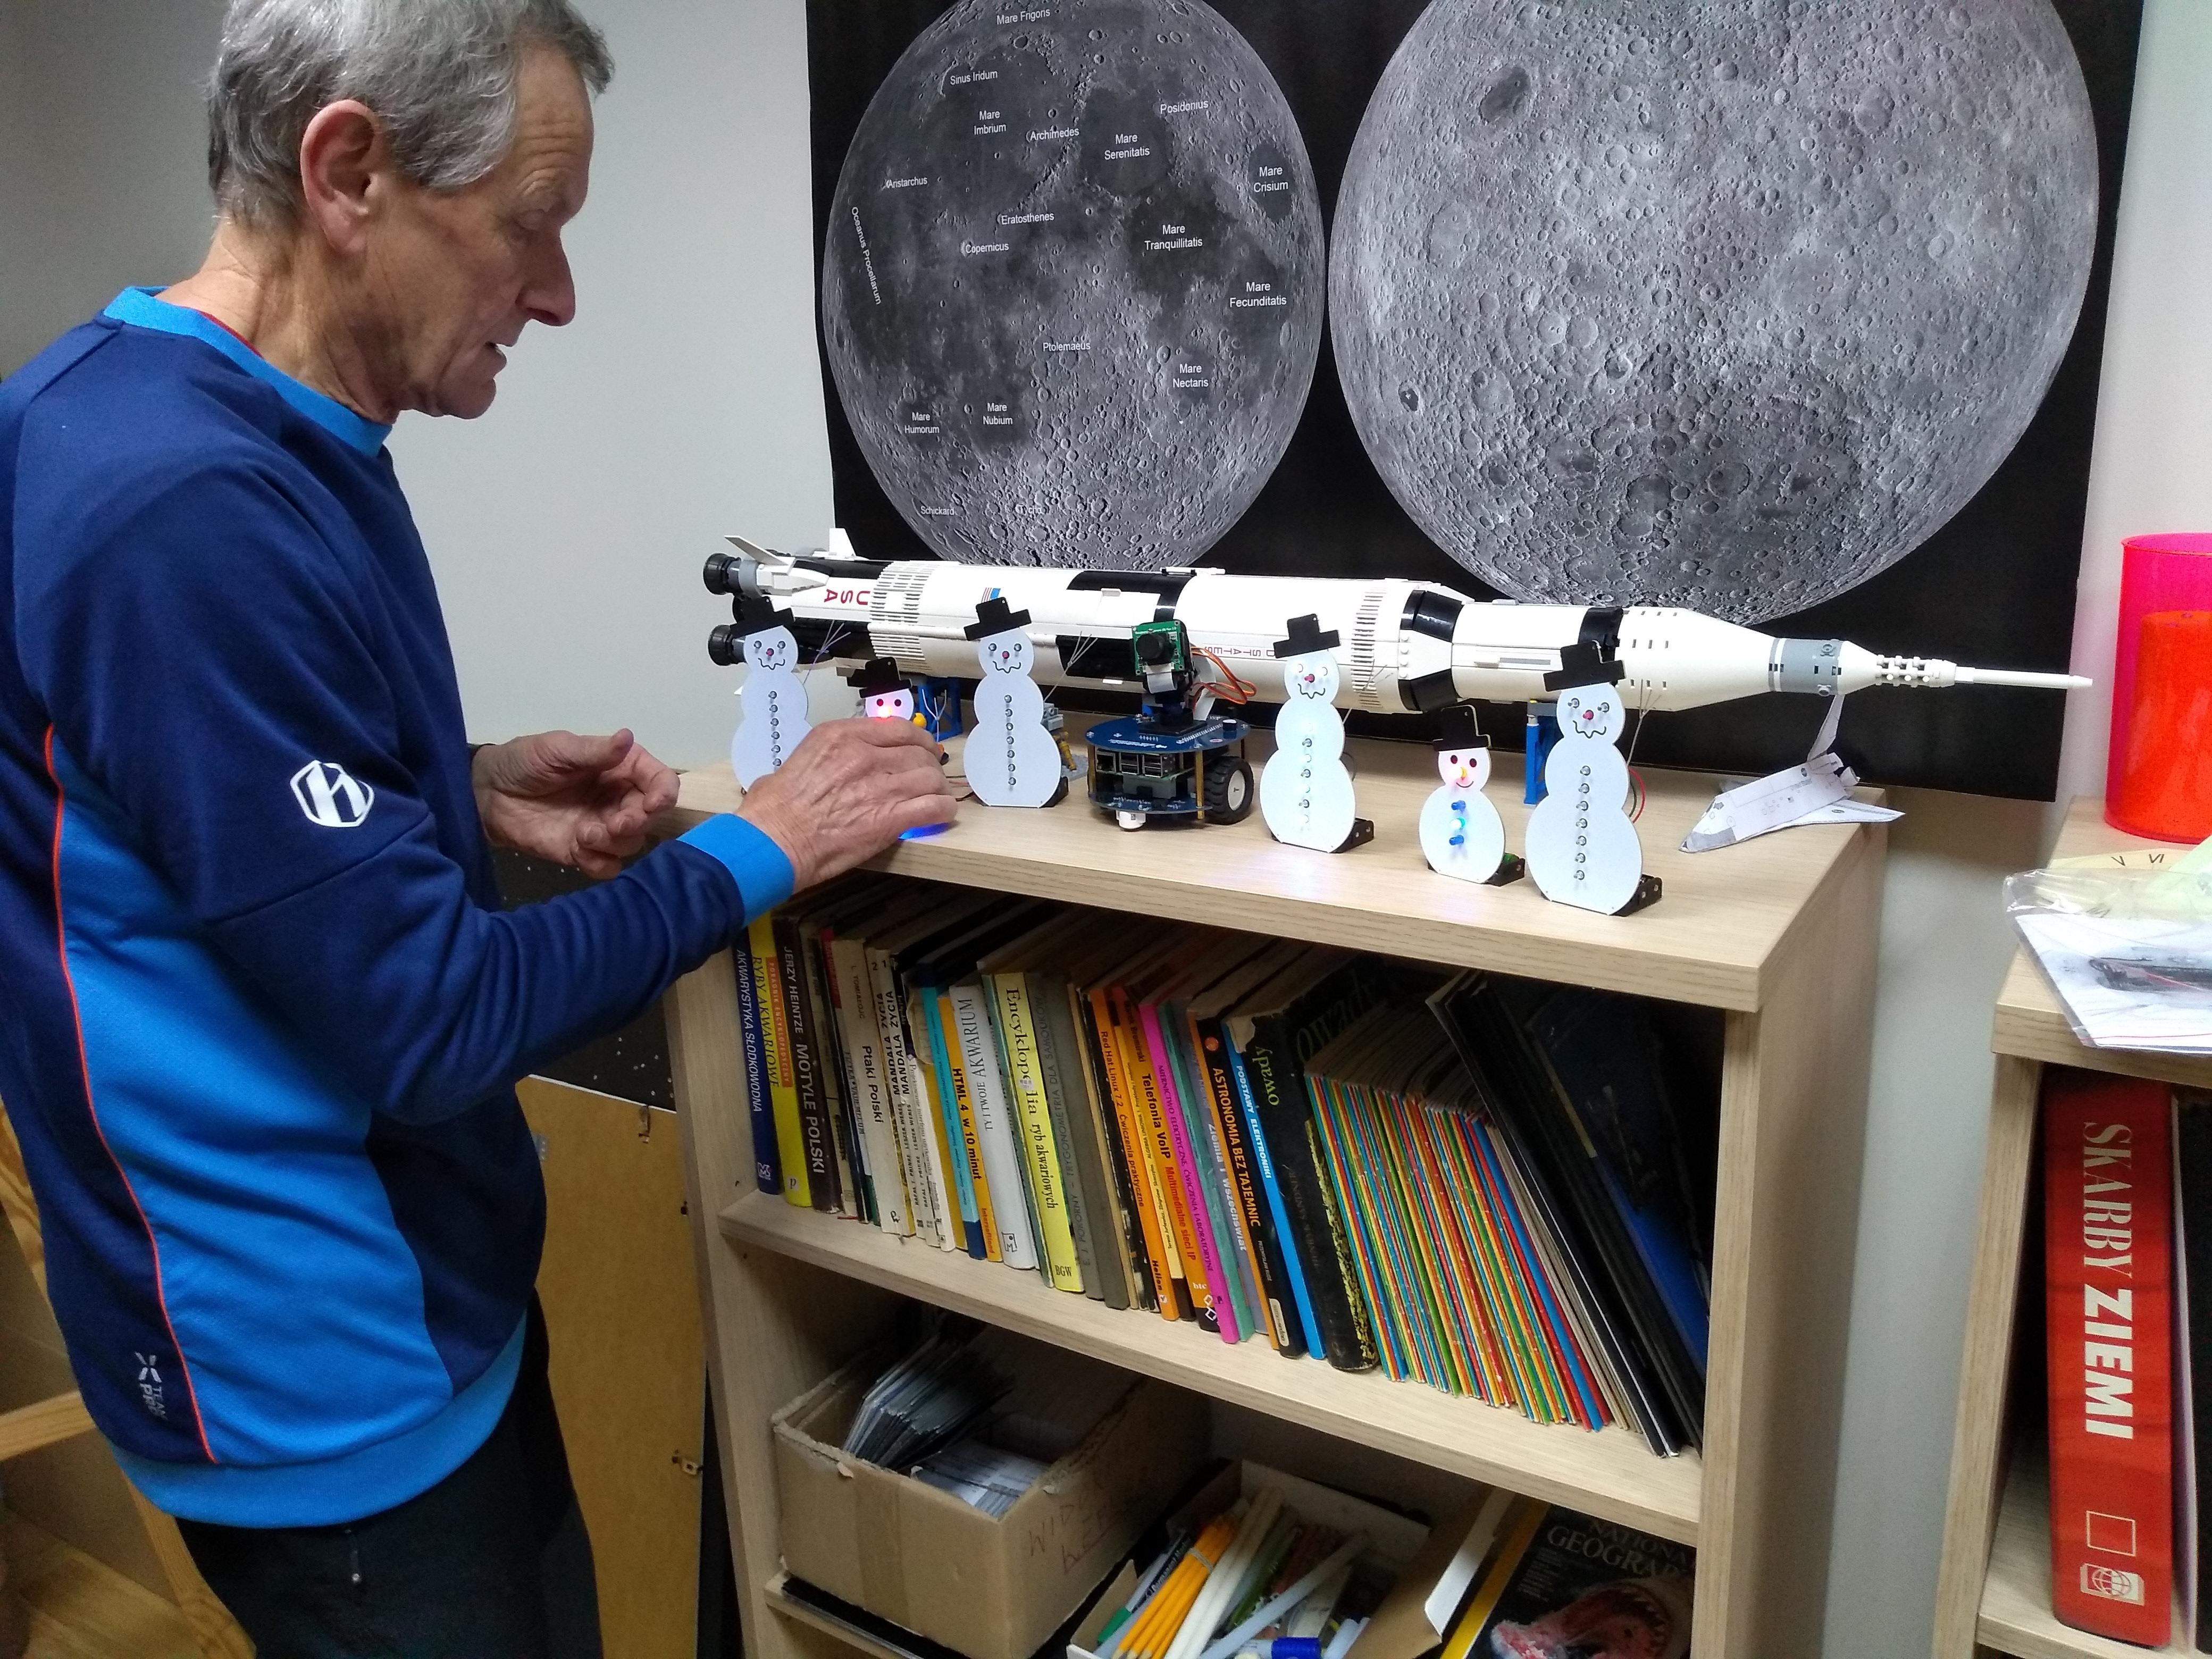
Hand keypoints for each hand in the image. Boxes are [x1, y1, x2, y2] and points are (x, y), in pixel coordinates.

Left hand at [472, 729, 679, 878]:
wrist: (488, 792)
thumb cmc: (524, 761)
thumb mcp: (557, 749)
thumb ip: (594, 750)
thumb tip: (627, 738)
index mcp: (620, 768)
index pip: (659, 781)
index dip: (664, 793)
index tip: (653, 803)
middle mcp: (617, 798)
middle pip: (650, 817)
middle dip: (637, 822)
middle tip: (614, 824)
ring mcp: (601, 827)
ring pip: (631, 844)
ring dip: (615, 843)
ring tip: (584, 834)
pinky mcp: (582, 852)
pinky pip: (607, 867)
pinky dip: (599, 863)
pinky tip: (578, 850)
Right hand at [738, 718, 955, 889]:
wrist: (775, 840)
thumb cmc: (774, 809)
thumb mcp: (795, 761)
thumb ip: (821, 756)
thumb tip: (820, 765)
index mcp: (842, 736)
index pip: (897, 727)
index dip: (917, 739)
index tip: (922, 748)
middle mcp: (866, 755)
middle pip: (919, 752)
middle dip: (929, 765)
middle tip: (929, 778)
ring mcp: (882, 786)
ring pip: (932, 777)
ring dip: (938, 788)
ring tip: (937, 797)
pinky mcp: (892, 818)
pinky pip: (935, 807)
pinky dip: (943, 810)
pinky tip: (941, 815)